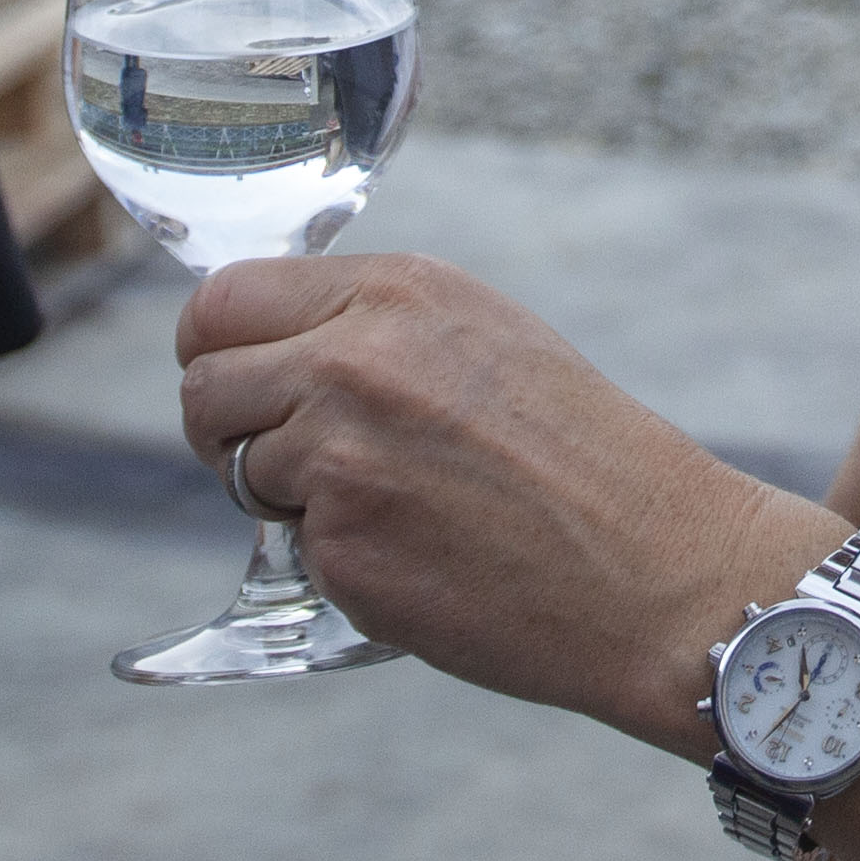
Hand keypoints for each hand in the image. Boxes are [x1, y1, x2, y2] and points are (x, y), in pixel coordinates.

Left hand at [174, 252, 848, 751]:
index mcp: (393, 292)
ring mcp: (340, 452)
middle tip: (284, 461)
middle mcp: (354, 358)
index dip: (216, 348)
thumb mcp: (481, 338)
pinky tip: (417, 555)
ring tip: (385, 506)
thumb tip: (266, 344)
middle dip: (229, 427)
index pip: (225, 299)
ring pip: (237, 468)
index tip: (237, 382)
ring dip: (285, 496)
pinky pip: (289, 548)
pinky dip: (335, 559)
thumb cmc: (582, 457)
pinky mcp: (342, 544)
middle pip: (203, 381)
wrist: (656, 568)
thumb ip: (371, 327)